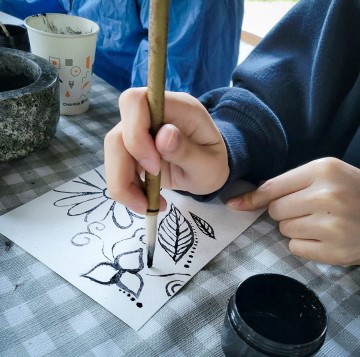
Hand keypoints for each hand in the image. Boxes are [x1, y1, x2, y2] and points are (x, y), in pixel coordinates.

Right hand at [104, 88, 228, 213]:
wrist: (206, 169)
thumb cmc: (212, 163)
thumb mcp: (210, 165)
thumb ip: (188, 151)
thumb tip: (163, 136)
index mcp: (176, 108)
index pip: (136, 102)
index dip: (136, 135)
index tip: (154, 167)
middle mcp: (151, 115)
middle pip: (116, 133)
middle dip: (123, 169)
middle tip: (145, 197)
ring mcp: (138, 132)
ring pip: (112, 153)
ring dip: (121, 184)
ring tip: (146, 206)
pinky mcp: (131, 150)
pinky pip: (116, 167)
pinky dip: (125, 188)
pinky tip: (145, 201)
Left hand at [227, 158, 359, 265]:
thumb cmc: (352, 191)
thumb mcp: (324, 175)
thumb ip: (287, 183)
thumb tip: (246, 197)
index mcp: (323, 171)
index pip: (272, 188)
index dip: (251, 198)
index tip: (234, 204)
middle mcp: (327, 197)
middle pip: (275, 210)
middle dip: (284, 211)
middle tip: (308, 209)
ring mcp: (332, 226)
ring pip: (284, 230)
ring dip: (294, 227)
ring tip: (320, 222)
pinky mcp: (335, 252)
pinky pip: (295, 248)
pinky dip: (304, 244)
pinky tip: (324, 237)